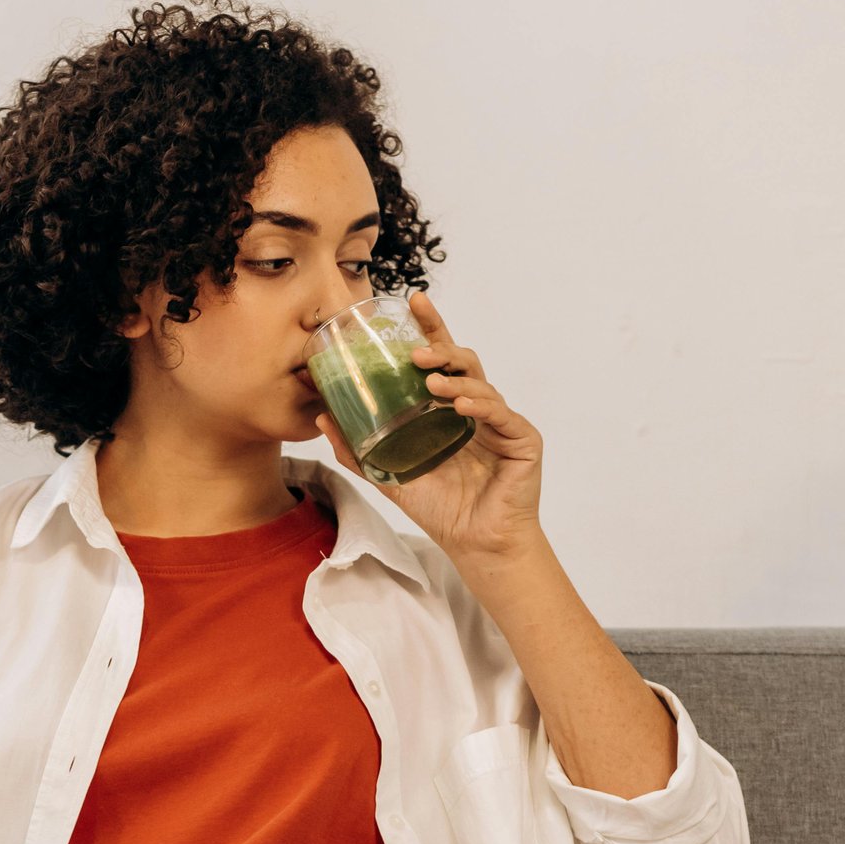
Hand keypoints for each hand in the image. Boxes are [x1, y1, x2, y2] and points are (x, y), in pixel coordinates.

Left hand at [313, 287, 543, 558]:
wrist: (475, 543)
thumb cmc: (441, 507)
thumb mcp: (389, 475)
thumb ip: (357, 449)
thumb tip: (322, 418)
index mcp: (448, 409)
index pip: (440, 359)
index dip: (430, 328)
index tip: (414, 300)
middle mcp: (476, 407)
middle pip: (463, 361)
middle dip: (441, 347)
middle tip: (415, 352)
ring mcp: (501, 421)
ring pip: (481, 383)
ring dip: (454, 379)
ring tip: (429, 383)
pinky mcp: (522, 439)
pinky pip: (502, 414)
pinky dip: (481, 405)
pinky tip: (460, 406)